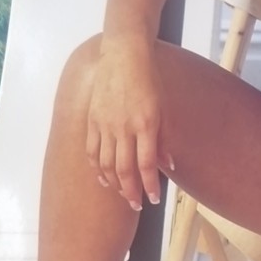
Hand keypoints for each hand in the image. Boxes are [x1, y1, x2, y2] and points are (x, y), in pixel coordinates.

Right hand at [85, 38, 169, 210]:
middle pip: (124, 170)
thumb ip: (163, 138)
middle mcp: (124, 127)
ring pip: (106, 164)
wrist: (123, 56)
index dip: (150, 186)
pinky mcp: (92, 120)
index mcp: (146, 124)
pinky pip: (92, 150)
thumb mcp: (163, 108)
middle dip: (131, 192)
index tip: (153, 199)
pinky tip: (103, 178)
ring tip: (123, 194)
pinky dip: (97, 168)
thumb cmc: (147, 80)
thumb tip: (168, 165)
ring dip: (115, 183)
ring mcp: (105, 124)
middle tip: (137, 205)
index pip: (146, 165)